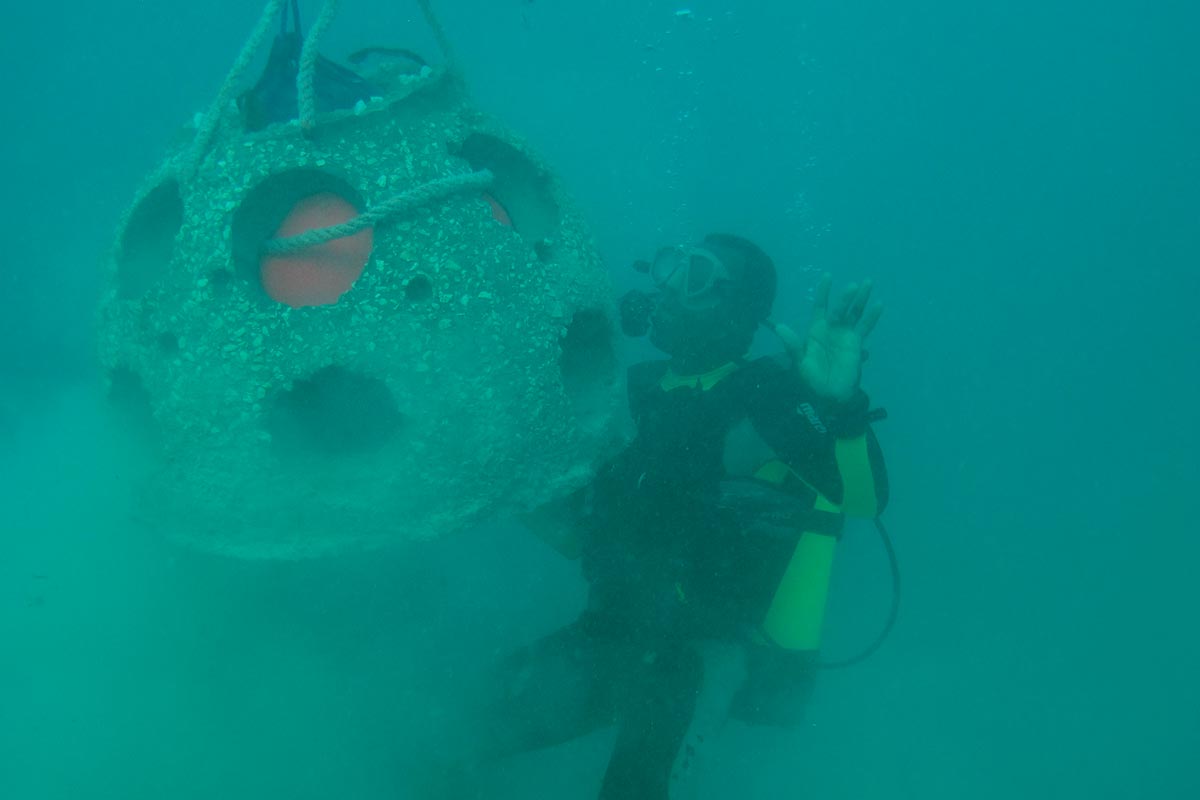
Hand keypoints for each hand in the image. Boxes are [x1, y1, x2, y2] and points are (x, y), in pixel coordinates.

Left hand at [777, 275, 882, 401]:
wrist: (828, 395)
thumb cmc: (811, 380)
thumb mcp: (799, 362)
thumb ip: (792, 345)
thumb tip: (778, 327)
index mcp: (815, 331)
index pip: (819, 307)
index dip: (823, 293)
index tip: (827, 277)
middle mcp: (831, 330)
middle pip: (839, 308)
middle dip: (846, 297)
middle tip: (854, 286)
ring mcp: (844, 335)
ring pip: (854, 313)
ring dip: (861, 299)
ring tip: (868, 283)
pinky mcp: (856, 344)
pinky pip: (865, 327)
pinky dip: (872, 317)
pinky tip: (879, 305)